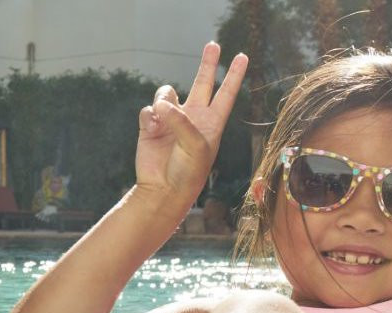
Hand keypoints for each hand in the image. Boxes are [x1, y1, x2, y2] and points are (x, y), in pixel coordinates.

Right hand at [134, 42, 246, 202]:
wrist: (163, 189)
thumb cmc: (187, 172)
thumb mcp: (195, 147)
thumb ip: (182, 122)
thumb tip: (162, 105)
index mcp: (212, 123)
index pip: (226, 94)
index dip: (234, 75)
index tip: (242, 57)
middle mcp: (194, 117)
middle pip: (202, 82)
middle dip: (208, 63)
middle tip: (213, 44)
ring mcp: (172, 119)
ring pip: (167, 93)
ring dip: (164, 102)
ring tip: (163, 120)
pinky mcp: (152, 124)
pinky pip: (149, 109)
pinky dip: (150, 118)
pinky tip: (152, 132)